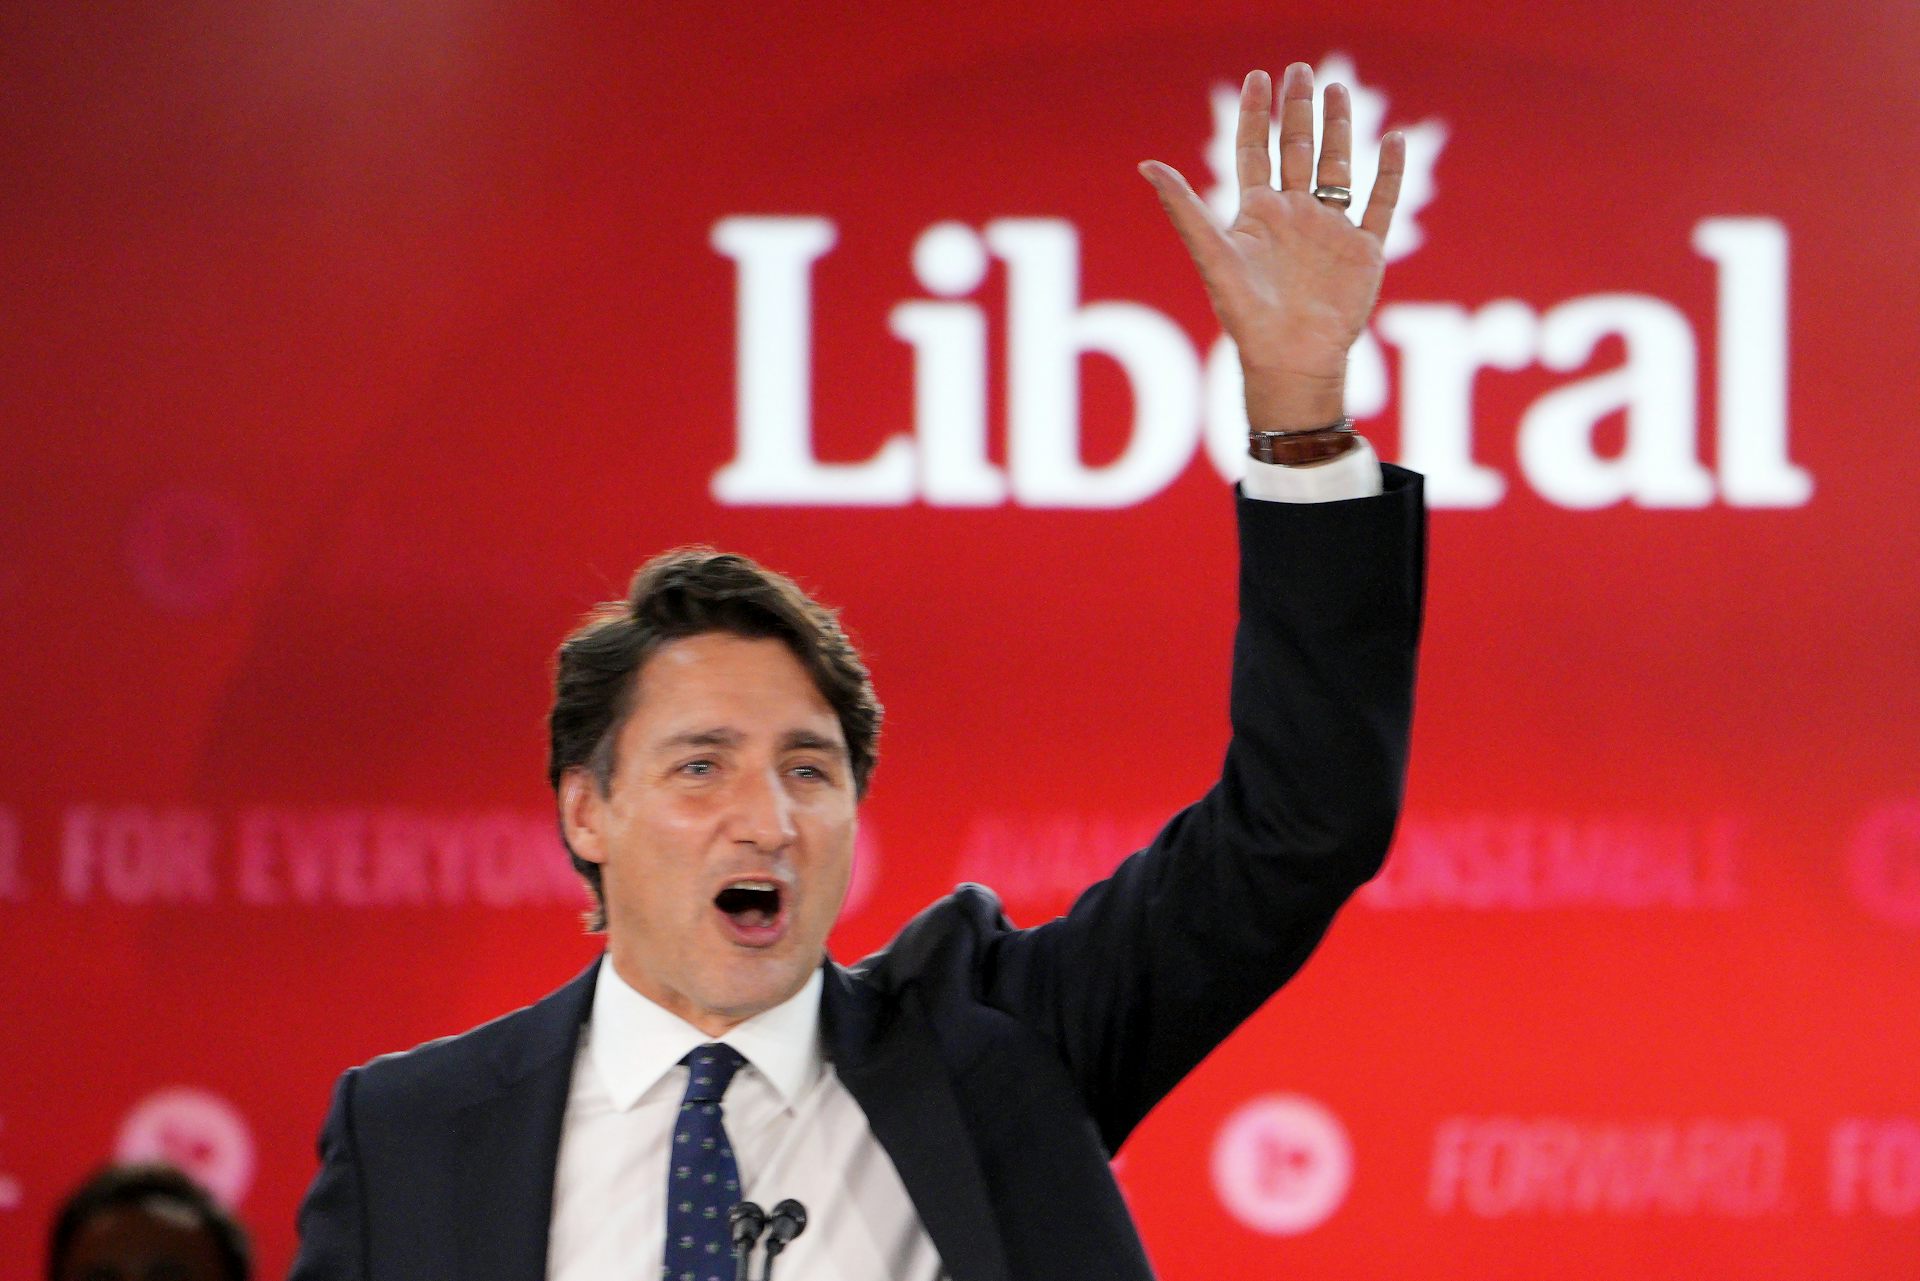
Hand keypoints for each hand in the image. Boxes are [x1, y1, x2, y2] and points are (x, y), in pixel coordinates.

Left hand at [1140, 63, 1404, 431]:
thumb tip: (1145, 164)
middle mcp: (1294, 216)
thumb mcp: (1211, 253)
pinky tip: (1392, 140)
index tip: (1259, 76)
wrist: (1290, 359)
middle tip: (1302, 69)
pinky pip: (1379, 203)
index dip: (1255, 114)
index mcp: (1257, 214)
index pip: (1255, 150)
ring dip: (1340, 129)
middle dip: (1299, 110)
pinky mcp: (1363, 250)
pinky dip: (1389, 173)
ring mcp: (1330, 231)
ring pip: (1338, 168)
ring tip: (1339, 89)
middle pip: (1298, 150)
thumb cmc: (1245, 314)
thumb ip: (1184, 207)